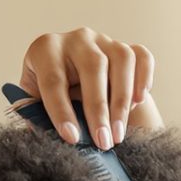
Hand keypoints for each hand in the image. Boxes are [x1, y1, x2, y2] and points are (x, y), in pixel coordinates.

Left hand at [18, 28, 159, 149]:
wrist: (70, 84)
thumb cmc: (50, 97)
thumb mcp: (36, 104)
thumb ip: (40, 117)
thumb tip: (53, 139)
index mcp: (45, 49)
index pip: (53, 80)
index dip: (62, 111)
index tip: (73, 138)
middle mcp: (76, 39)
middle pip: (93, 66)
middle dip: (98, 109)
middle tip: (103, 141)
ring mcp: (104, 40)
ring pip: (122, 59)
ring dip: (122, 99)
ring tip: (119, 132)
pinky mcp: (126, 46)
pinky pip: (142, 56)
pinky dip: (144, 78)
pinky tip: (138, 102)